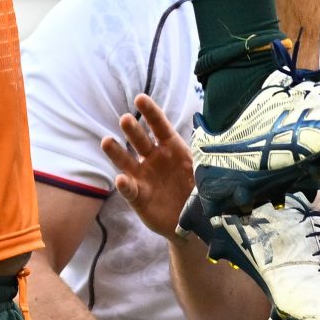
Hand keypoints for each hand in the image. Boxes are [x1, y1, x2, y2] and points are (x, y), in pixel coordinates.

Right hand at [103, 94, 196, 240]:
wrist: (190, 221)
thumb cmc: (196, 190)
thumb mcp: (203, 172)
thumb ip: (203, 159)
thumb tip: (212, 143)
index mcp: (171, 147)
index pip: (160, 126)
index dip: (150, 112)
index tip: (140, 99)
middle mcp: (154, 158)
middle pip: (140, 140)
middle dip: (132, 129)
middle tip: (125, 119)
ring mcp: (144, 177)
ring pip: (127, 161)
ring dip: (116, 151)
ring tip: (106, 142)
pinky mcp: (138, 197)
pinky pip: (130, 190)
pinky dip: (125, 185)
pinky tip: (121, 180)